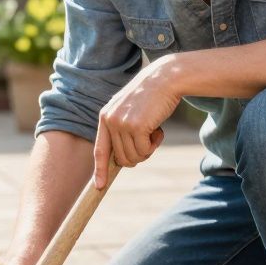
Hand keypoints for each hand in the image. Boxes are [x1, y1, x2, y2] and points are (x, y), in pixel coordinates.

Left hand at [93, 54, 183, 187]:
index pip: (100, 150)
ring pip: (133, 157)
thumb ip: (122, 130)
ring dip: (147, 151)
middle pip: (121, 158)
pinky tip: (159, 130)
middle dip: (136, 156)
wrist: (165, 78)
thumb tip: (122, 160)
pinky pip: (144, 151)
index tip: (99, 186)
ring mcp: (122, 124)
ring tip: (153, 133)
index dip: (100, 170)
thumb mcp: (129, 111)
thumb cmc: (151, 97)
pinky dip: (154, 145)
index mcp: (105, 117)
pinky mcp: (136, 127)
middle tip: (148, 142)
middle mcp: (110, 121)